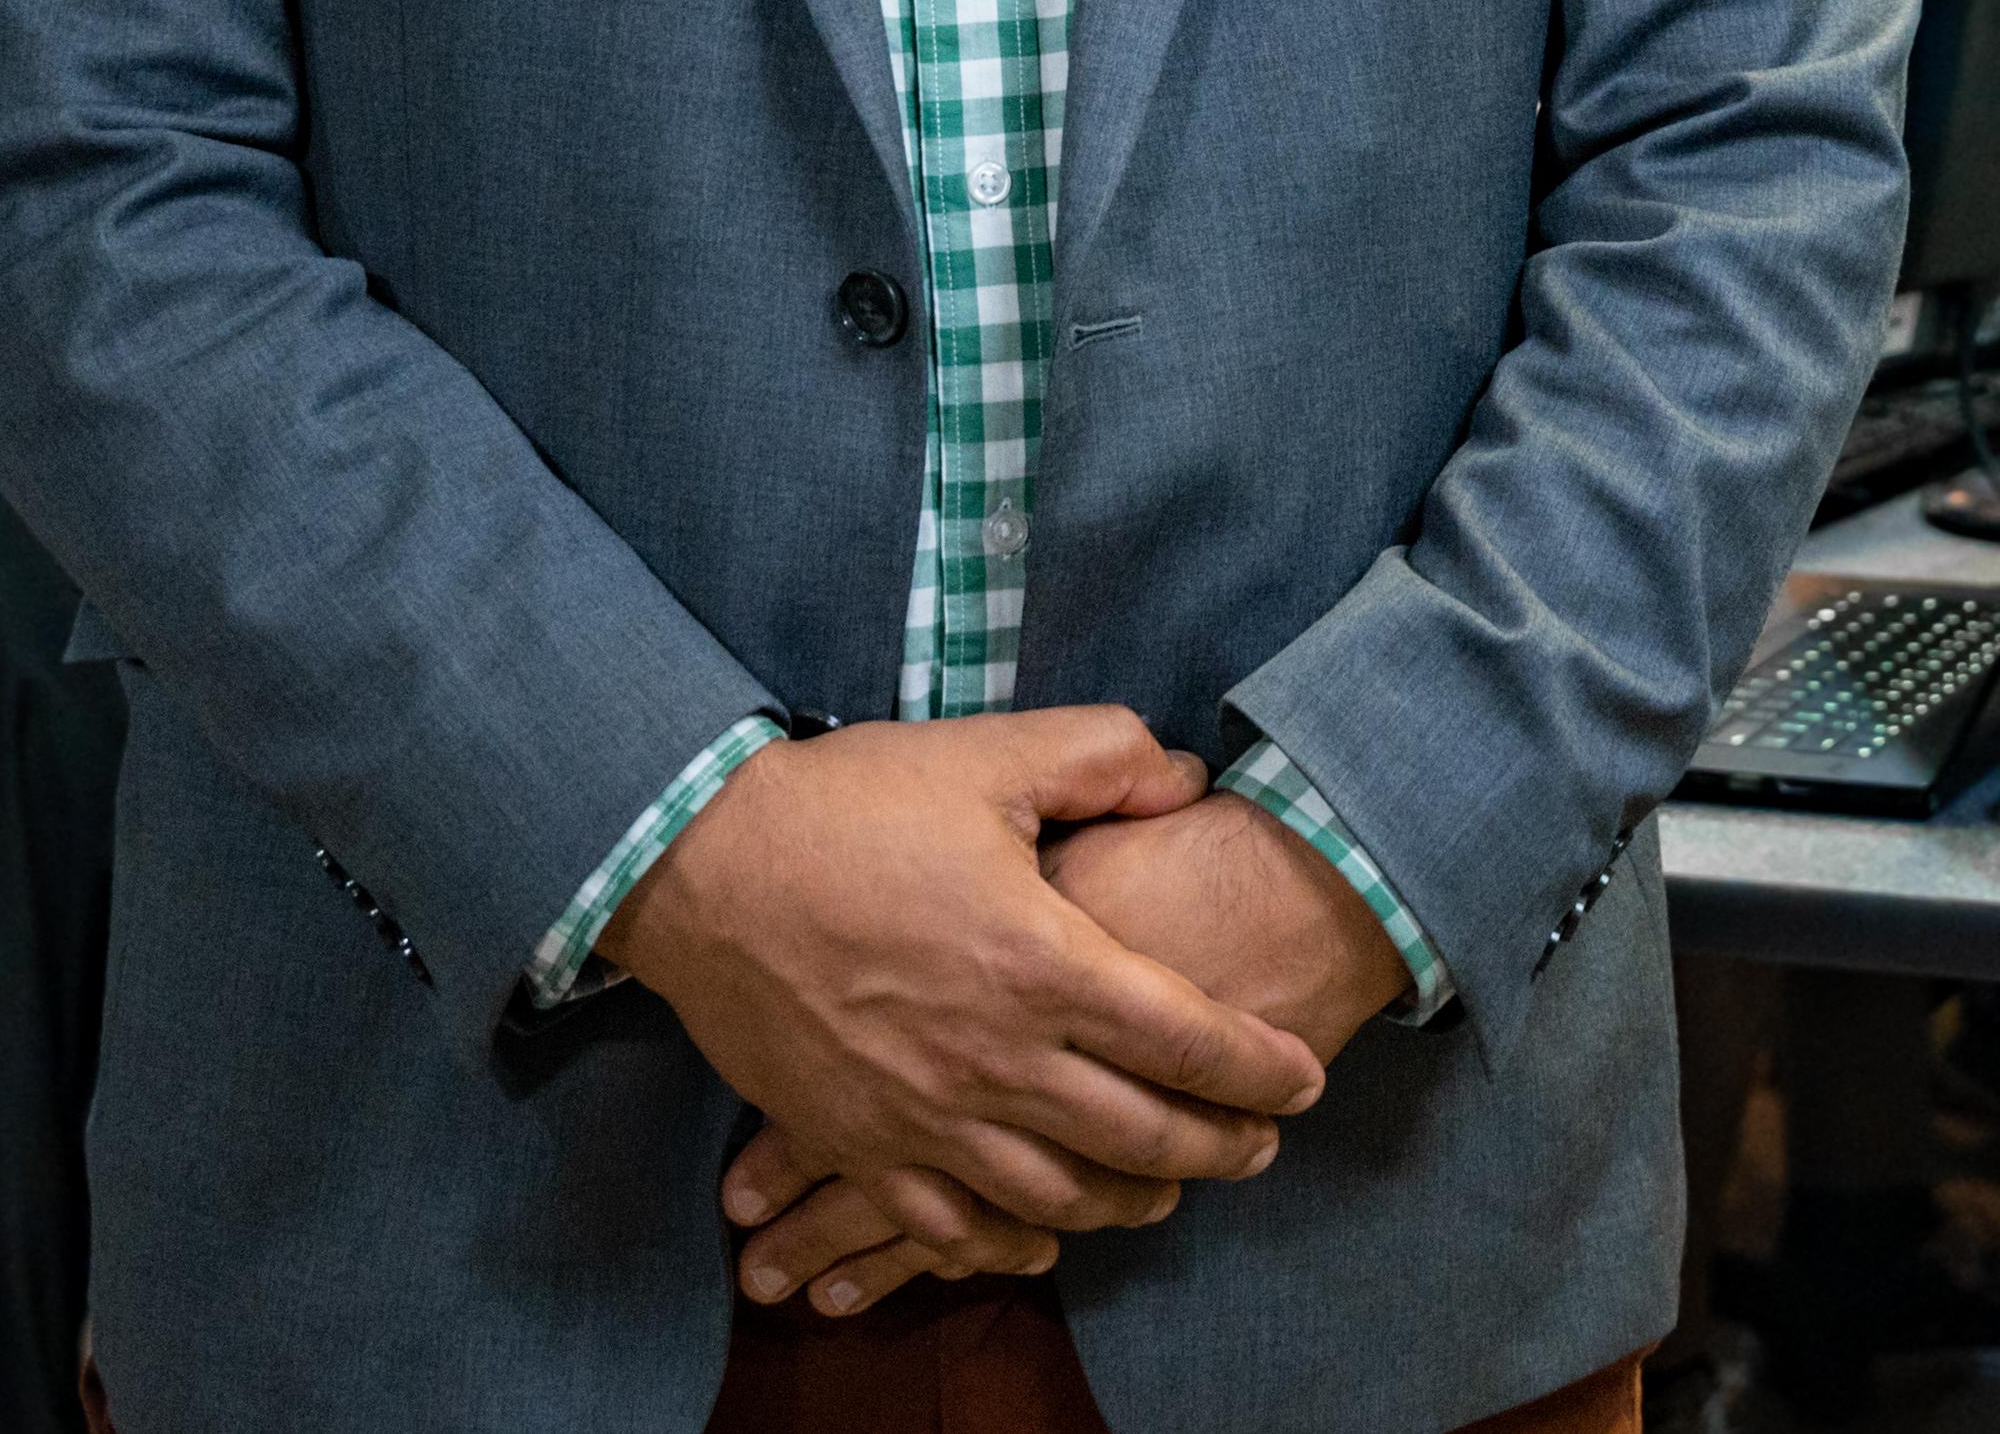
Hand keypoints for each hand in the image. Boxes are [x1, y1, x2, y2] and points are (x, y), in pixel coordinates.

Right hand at [602, 711, 1320, 1268]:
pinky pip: (949, 1228)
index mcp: (1042, 964)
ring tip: (1170, 1193)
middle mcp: (994, 1059)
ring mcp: (923, 1116)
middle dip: (1218, 1149)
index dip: (1257, 1067)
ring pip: (1056, 1197)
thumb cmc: (847, 806)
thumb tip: (1187, 781)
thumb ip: (1108, 758)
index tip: (1303, 1078)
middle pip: (1140, 1136)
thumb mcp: (991, 754)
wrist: (695, 865)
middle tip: (1261, 1148)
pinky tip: (1042, 1238)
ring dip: (1129, 1202)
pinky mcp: (858, 1143)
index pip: (1186, 1039)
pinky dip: (1010, 1245)